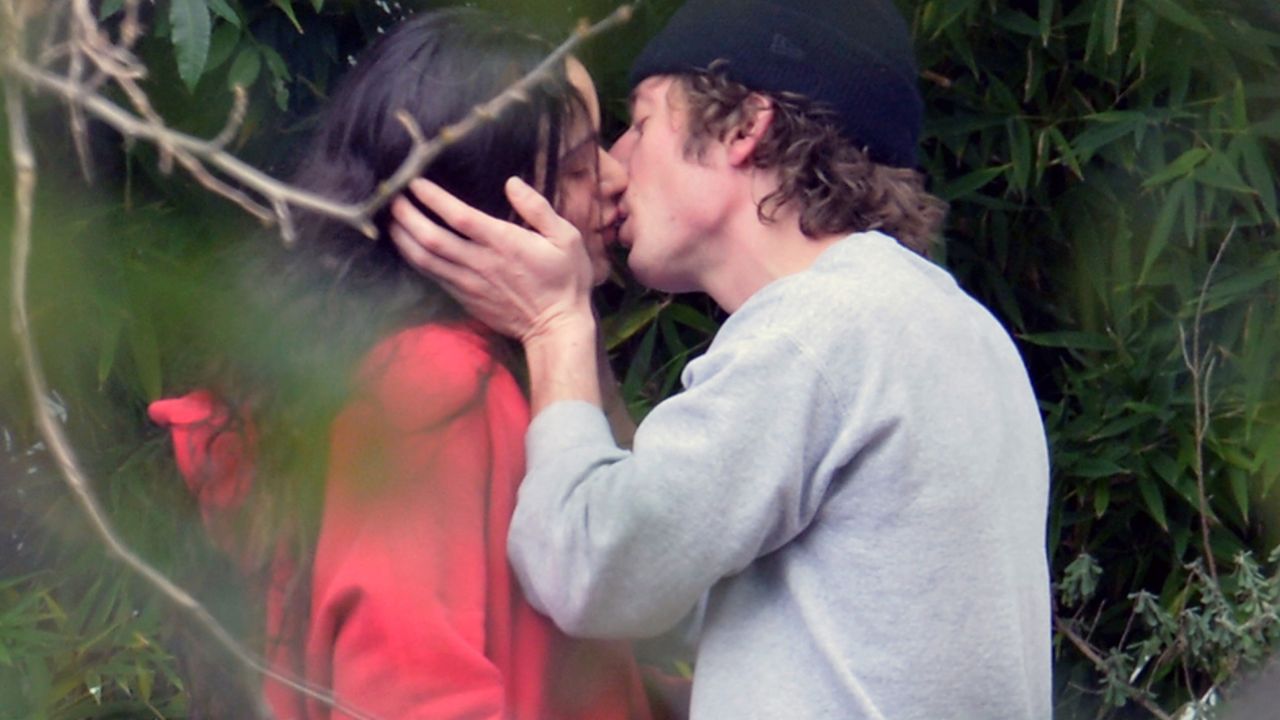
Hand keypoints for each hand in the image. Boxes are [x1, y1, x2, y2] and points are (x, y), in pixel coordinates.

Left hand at [389, 176, 594, 343]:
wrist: (557, 328)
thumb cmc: (565, 280)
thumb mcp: (567, 238)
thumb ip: (538, 208)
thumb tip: (512, 183)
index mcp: (504, 243)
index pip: (459, 216)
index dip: (433, 198)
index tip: (415, 182)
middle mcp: (481, 263)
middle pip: (431, 238)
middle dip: (407, 216)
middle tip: (392, 198)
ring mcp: (469, 283)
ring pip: (425, 260)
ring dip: (403, 239)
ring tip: (391, 220)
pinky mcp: (465, 298)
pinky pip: (433, 276)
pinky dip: (415, 259)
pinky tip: (408, 246)